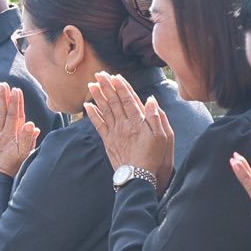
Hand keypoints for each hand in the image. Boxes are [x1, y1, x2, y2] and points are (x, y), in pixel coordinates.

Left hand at [0, 82, 41, 177]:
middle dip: (3, 97)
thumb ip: (29, 139)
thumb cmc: (14, 167)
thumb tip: (32, 124)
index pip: (14, 115)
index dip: (15, 102)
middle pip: (1, 112)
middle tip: (2, 84)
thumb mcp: (25, 155)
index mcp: (11, 136)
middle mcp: (0, 134)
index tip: (16, 90)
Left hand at [85, 71, 174, 192]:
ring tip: (91, 84)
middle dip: (107, 86)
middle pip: (114, 101)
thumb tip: (150, 99)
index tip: (115, 76)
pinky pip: (98, 125)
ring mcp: (114, 133)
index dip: (121, 87)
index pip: (128, 99)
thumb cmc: (153, 157)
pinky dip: (92, 115)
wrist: (138, 176)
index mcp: (138, 121)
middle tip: (99, 74)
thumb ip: (155, 117)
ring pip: (105, 110)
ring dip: (98, 96)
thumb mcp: (163, 136)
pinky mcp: (108, 141)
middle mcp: (124, 124)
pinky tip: (87, 105)